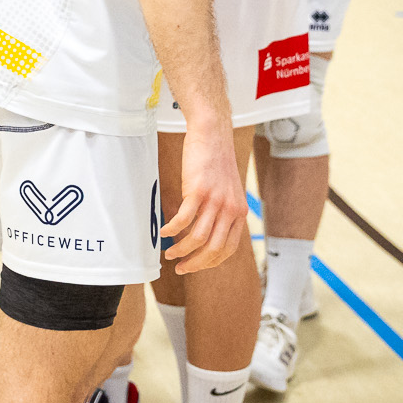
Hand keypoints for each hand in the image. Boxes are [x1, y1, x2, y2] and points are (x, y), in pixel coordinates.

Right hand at [161, 120, 248, 274]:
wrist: (213, 134)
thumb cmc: (215, 161)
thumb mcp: (227, 190)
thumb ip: (222, 210)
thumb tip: (209, 229)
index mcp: (239, 213)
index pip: (227, 249)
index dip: (210, 263)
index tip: (195, 266)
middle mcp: (230, 210)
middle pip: (212, 249)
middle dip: (195, 263)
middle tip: (180, 268)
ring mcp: (214, 201)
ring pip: (197, 238)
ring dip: (181, 250)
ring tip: (169, 254)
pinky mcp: (198, 191)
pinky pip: (183, 219)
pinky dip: (172, 230)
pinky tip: (164, 232)